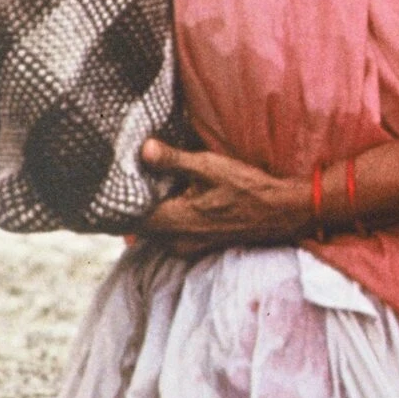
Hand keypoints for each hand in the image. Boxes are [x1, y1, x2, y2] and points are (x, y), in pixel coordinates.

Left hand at [136, 139, 308, 254]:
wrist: (282, 212)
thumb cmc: (248, 188)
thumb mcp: (211, 167)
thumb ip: (173, 160)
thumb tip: (143, 149)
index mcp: (172, 221)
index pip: (127, 216)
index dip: (119, 199)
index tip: (116, 181)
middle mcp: (174, 241)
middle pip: (138, 224)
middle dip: (136, 203)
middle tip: (135, 178)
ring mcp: (185, 247)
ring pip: (154, 230)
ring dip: (153, 211)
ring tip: (156, 186)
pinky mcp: (196, 247)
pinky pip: (169, 234)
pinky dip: (168, 217)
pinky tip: (178, 199)